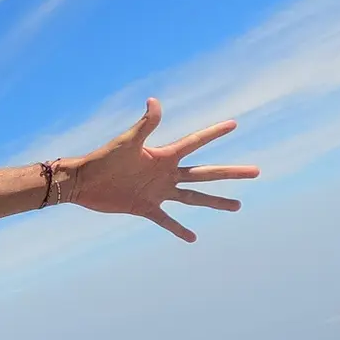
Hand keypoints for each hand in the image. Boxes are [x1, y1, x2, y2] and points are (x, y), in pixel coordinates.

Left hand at [65, 99, 259, 241]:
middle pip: (205, 173)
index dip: (214, 133)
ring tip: (238, 206)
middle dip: (231, 172)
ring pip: (194, 198)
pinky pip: (166, 220)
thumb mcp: (127, 142)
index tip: (234, 124)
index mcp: (164, 156)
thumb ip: (145, 125)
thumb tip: (154, 101)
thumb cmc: (103, 158)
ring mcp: (158, 191)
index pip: (195, 142)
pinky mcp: (145, 208)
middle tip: (257, 171)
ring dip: (216, 202)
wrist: (83, 181)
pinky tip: (193, 238)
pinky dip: (178, 229)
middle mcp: (166, 174)